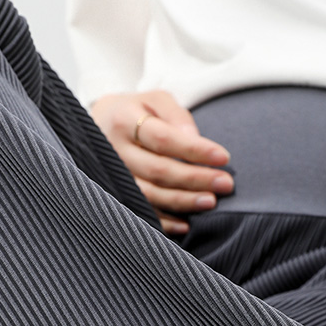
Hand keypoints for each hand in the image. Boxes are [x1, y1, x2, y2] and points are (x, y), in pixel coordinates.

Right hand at [90, 90, 234, 234]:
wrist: (99, 124)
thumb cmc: (136, 111)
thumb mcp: (155, 100)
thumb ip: (176, 115)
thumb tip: (194, 138)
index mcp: (123, 121)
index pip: (162, 139)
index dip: (194, 150)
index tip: (223, 157)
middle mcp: (113, 151)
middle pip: (158, 170)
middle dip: (195, 178)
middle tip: (226, 183)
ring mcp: (112, 176)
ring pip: (149, 194)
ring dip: (182, 201)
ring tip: (211, 202)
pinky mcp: (116, 194)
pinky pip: (140, 212)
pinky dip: (163, 222)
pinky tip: (186, 225)